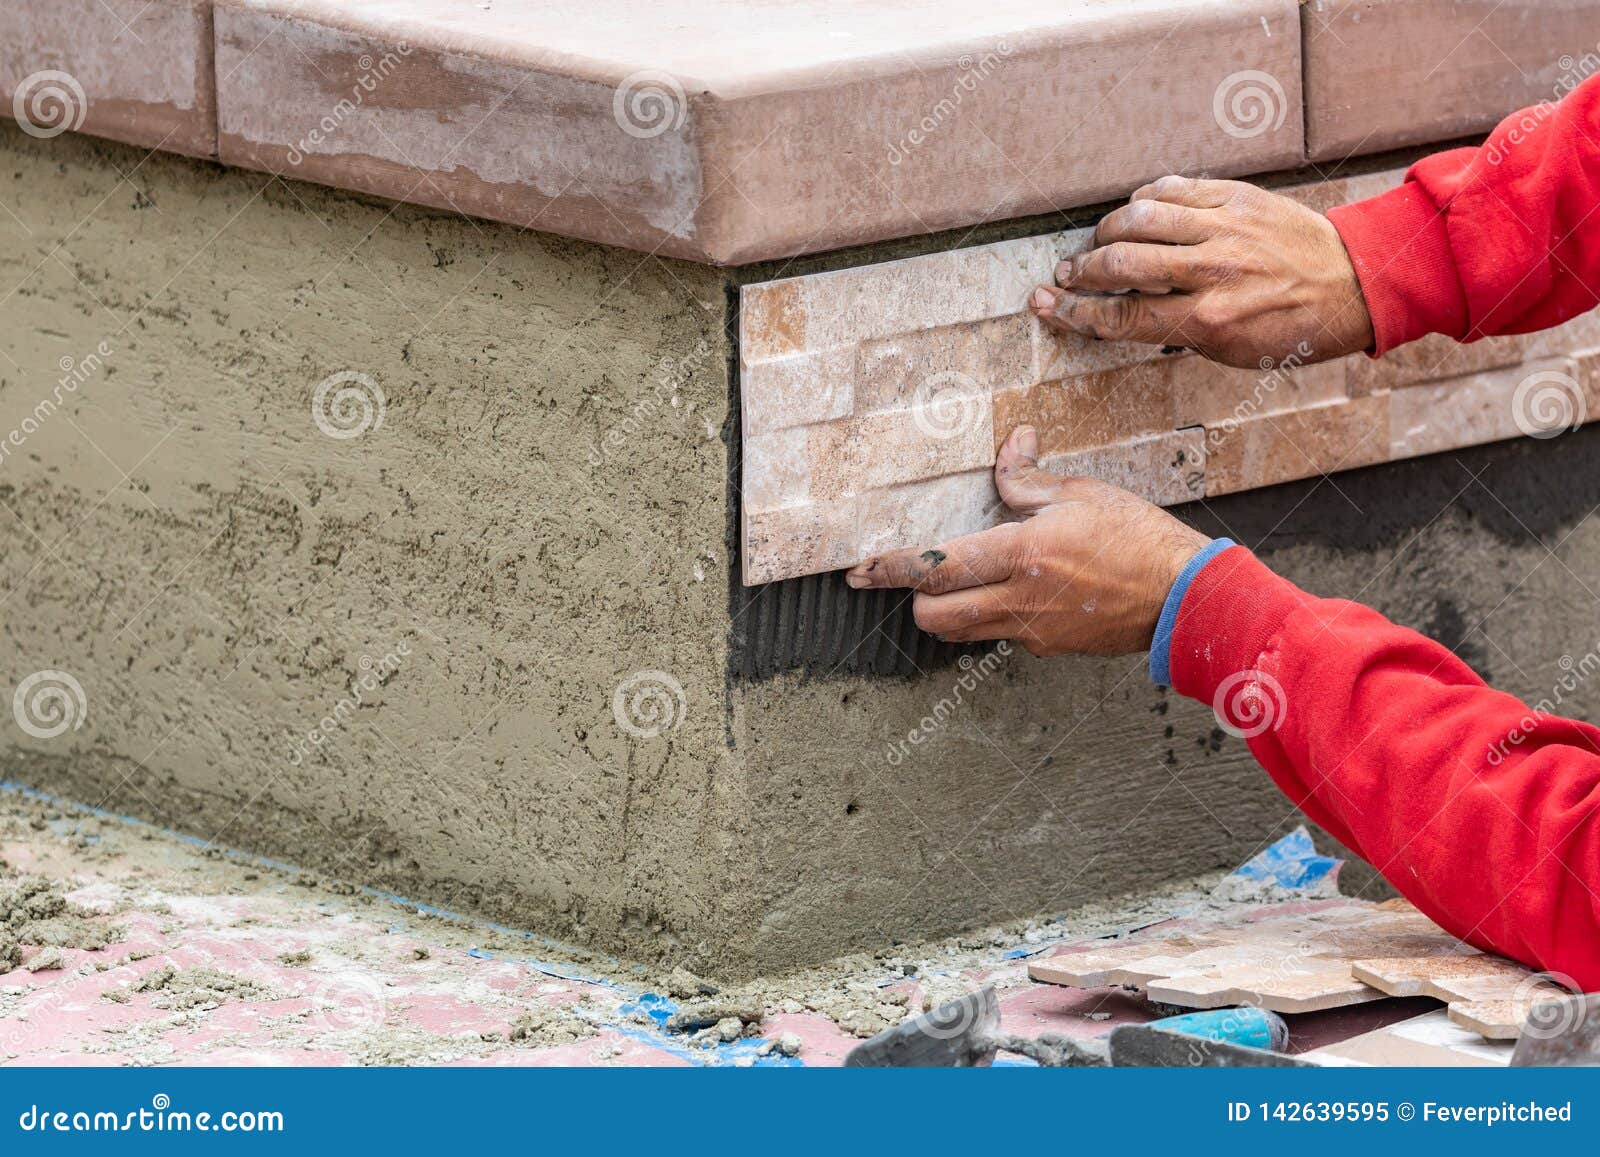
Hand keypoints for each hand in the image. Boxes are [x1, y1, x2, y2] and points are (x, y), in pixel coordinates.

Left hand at [845, 427, 1209, 656]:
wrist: (1183, 597)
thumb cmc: (1137, 538)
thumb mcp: (1079, 494)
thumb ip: (1027, 478)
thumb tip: (1011, 443)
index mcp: (1020, 554)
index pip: (936, 568)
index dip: (891, 569)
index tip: (860, 570)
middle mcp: (1017, 600)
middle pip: (932, 618)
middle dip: (914, 599)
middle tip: (917, 578)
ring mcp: (1030, 630)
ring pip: (960, 634)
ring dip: (947, 612)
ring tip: (959, 585)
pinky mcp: (1046, 647)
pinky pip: (999, 636)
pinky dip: (991, 618)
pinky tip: (1013, 594)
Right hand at [1029, 176, 1373, 368]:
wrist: (1352, 283)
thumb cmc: (1291, 328)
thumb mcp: (1230, 351)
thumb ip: (1176, 330)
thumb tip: (1123, 312)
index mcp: (1209, 320)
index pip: (1122, 316)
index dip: (1075, 313)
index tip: (1046, 306)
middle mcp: (1213, 271)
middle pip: (1122, 261)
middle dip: (1083, 270)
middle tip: (1069, 275)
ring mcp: (1225, 228)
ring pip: (1140, 216)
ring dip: (1108, 231)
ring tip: (1100, 243)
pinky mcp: (1236, 197)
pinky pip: (1173, 189)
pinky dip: (1145, 200)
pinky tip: (1137, 213)